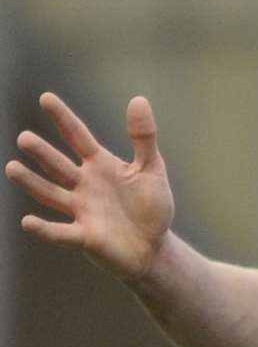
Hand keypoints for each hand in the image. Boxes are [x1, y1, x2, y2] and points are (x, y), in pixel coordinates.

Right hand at [5, 93, 174, 281]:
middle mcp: (84, 185)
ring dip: (32, 183)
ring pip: (51, 194)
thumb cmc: (151, 207)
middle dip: (42, 153)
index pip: (78, 137)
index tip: (46, 98)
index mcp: (100, 166)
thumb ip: (143, 138)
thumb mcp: (152, 168)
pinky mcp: (84, 237)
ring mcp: (81, 211)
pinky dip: (45, 229)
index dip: (63, 118)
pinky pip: (61, 232)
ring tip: (11, 168)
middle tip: (24, 137)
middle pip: (59, 165)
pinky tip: (27, 221)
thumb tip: (138, 99)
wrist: (154, 247)